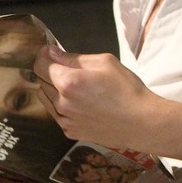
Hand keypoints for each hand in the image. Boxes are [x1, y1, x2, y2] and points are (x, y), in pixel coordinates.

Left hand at [34, 44, 162, 150]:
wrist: (141, 122)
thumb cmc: (127, 89)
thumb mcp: (105, 62)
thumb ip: (74, 57)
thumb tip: (52, 53)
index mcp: (68, 82)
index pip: (40, 65)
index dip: (44, 55)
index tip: (51, 51)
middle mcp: (61, 103)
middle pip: (41, 81)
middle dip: (50, 70)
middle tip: (69, 67)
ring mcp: (64, 120)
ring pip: (46, 98)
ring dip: (53, 88)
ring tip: (75, 86)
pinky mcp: (70, 131)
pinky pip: (56, 114)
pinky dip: (61, 105)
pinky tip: (80, 102)